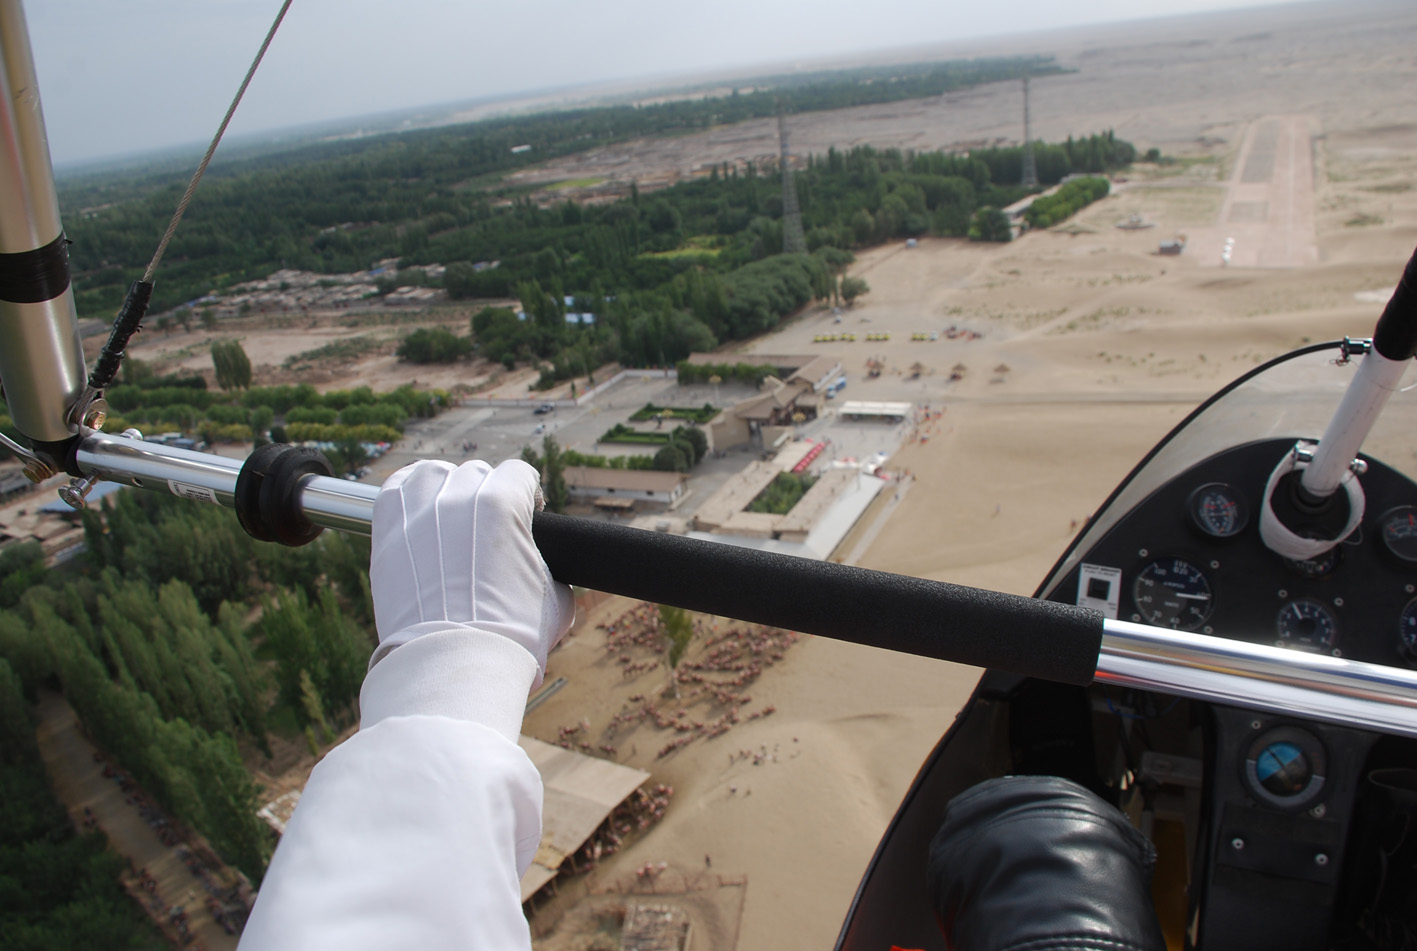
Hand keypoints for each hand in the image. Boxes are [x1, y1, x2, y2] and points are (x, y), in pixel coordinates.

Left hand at [370, 459, 573, 679]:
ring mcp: (417, 512)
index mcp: (503, 503)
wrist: (454, 667)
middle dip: (487, 496)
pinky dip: (408, 492)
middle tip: (488, 529)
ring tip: (451, 515)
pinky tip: (419, 510)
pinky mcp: (386, 533)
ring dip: (446, 488)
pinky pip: (394, 488)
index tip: (528, 515)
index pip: (519, 474)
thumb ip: (549, 565)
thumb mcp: (555, 596)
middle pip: (476, 474)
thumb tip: (544, 568)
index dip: (528, 494)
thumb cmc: (510, 637)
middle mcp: (457, 498)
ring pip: (433, 474)